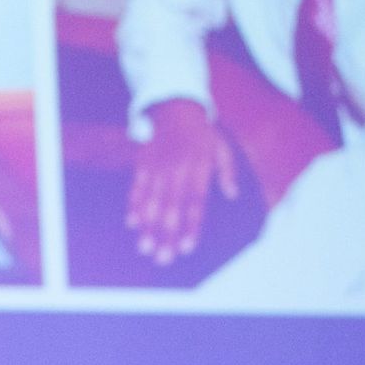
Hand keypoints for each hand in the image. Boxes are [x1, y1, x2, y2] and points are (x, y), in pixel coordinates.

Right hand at [126, 98, 237, 264]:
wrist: (175, 106)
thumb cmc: (203, 133)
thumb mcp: (222, 148)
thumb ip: (227, 172)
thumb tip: (233, 195)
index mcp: (199, 168)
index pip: (195, 203)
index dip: (191, 226)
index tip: (186, 248)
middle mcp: (177, 169)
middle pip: (171, 207)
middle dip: (166, 234)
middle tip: (162, 258)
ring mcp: (158, 166)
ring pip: (152, 200)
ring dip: (148, 226)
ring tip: (144, 247)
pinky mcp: (143, 162)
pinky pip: (137, 186)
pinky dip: (133, 204)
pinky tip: (132, 222)